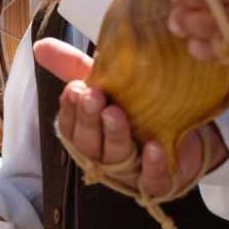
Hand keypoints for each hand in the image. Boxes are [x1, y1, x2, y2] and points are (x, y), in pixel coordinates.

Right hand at [33, 38, 228, 195]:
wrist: (189, 132)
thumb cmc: (139, 107)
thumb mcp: (109, 83)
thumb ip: (74, 67)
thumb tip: (39, 46)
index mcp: (89, 133)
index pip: (70, 126)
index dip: (70, 110)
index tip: (74, 89)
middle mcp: (104, 155)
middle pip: (88, 143)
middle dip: (89, 120)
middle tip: (93, 96)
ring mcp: (130, 172)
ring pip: (115, 158)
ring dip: (114, 135)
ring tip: (116, 113)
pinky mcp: (158, 181)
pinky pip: (152, 180)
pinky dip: (152, 166)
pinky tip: (154, 148)